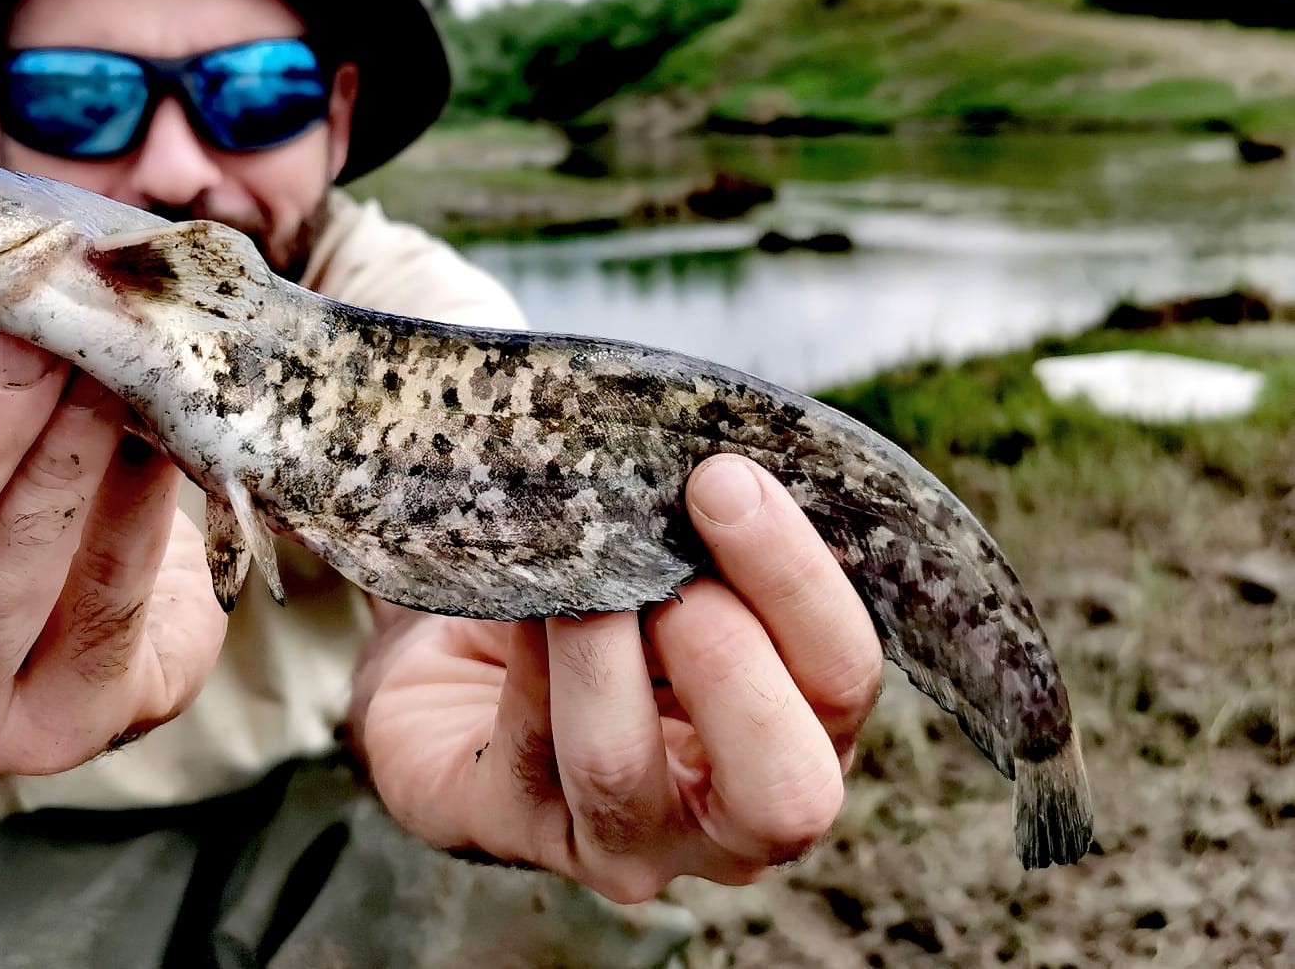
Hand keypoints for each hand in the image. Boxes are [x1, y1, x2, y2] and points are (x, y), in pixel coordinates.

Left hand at [349, 454, 882, 902]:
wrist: (466, 655)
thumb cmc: (602, 600)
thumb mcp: (671, 564)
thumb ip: (704, 538)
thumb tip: (691, 468)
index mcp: (801, 734)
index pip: (844, 677)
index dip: (795, 579)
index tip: (726, 477)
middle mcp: (731, 818)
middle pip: (788, 791)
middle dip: (729, 659)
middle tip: (669, 564)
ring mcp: (624, 842)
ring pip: (618, 765)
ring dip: (594, 642)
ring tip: (575, 565)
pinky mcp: (517, 831)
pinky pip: (521, 747)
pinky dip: (522, 651)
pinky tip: (514, 586)